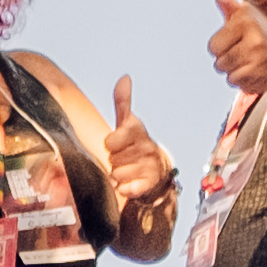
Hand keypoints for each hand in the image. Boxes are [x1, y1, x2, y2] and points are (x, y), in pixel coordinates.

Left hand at [98, 69, 173, 218]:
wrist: (156, 171)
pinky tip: (129, 183)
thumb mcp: (128, 124)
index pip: (111, 141)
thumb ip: (122, 102)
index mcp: (137, 131)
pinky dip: (124, 188)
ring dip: (118, 176)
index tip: (116, 145)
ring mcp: (149, 166)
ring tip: (127, 170)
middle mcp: (146, 147)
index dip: (110, 145)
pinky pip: (127, 189)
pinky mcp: (149, 184)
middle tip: (123, 159)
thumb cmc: (135, 145)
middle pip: (112, 159)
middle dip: (114, 161)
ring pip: (117, 174)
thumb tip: (124, 77)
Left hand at [207, 0, 266, 101]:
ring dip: (235, 72)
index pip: (212, 47)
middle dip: (226, 61)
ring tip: (248, 61)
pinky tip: (255, 71)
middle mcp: (255, 40)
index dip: (219, 46)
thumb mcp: (241, 12)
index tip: (232, 40)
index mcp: (244, 22)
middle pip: (220, 64)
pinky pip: (243, 86)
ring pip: (230, 77)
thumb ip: (226, 0)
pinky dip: (246, 82)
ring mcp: (262, 60)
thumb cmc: (256, 28)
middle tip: (241, 51)